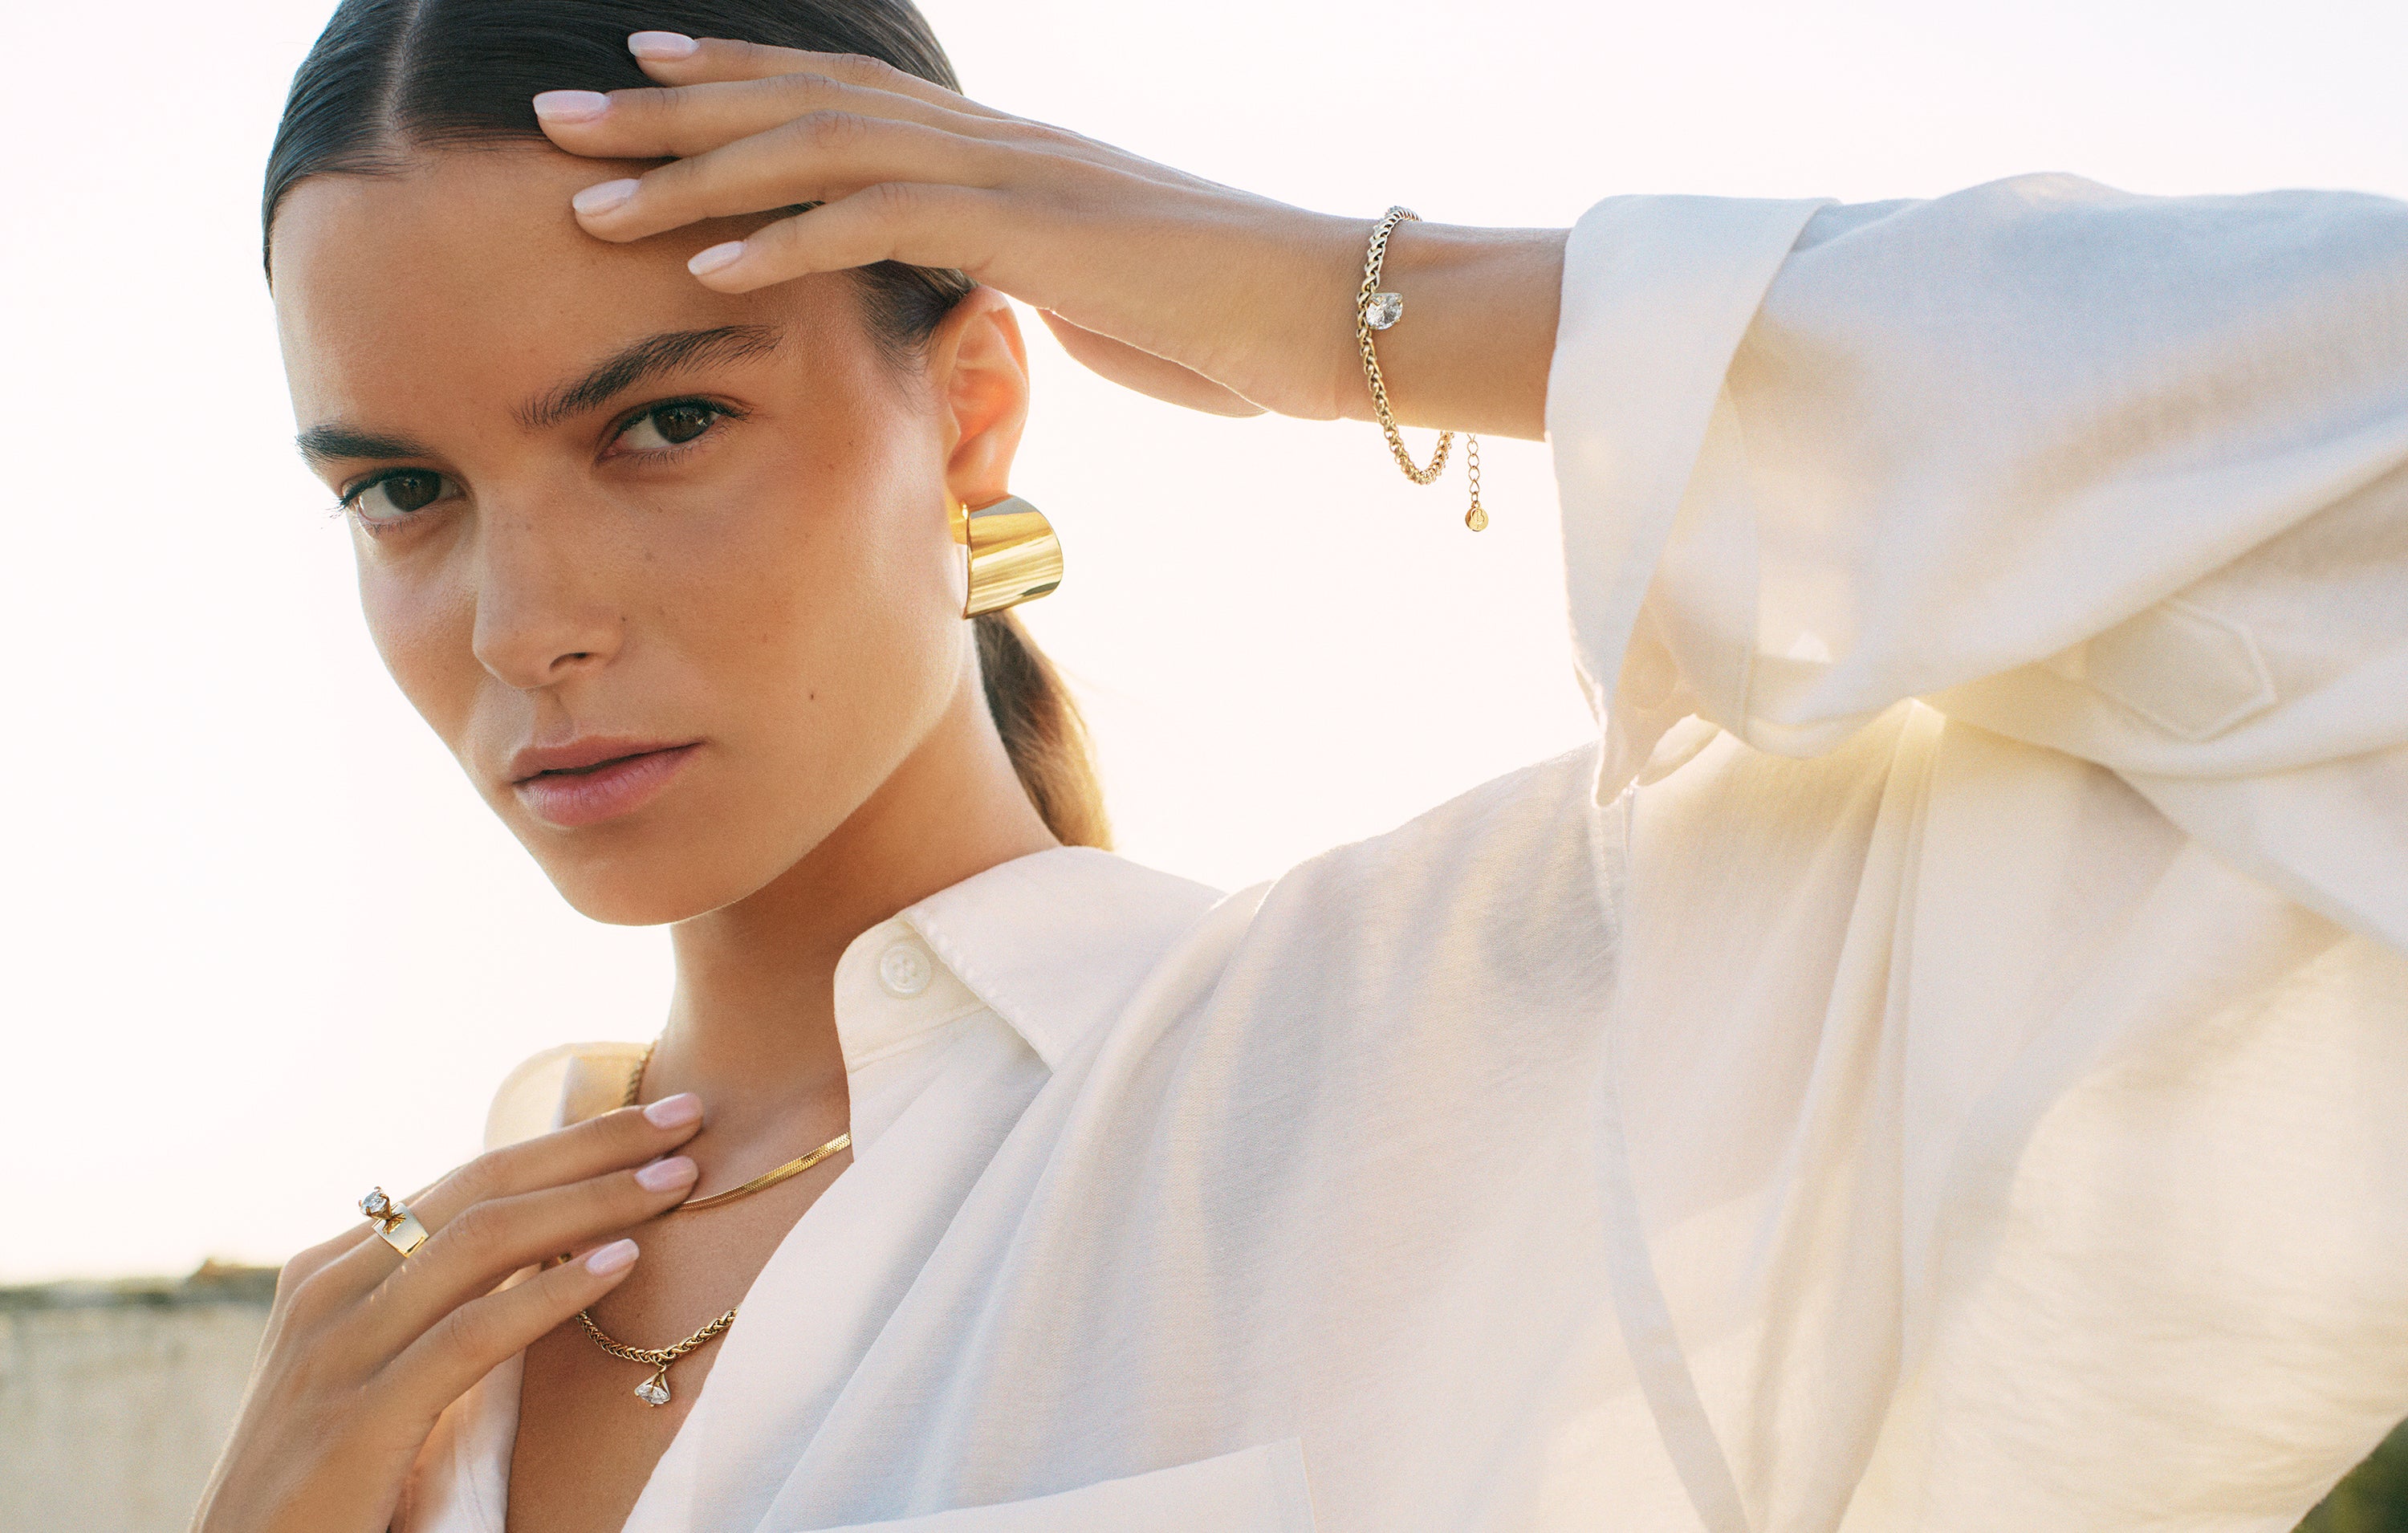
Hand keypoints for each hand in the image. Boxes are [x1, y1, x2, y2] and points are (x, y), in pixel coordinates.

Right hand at [189, 1100, 705, 1532]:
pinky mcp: (356, 1423)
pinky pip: (470, 1336)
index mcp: (332, 1273)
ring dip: (592, 1200)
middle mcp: (326, 1294)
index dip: (567, 1143)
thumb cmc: (326, 1487)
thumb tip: (545, 1257)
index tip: (654, 1116)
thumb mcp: (375, 1377)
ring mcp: (334, 1354)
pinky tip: (621, 1265)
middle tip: (687, 1113)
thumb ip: (439, 1314)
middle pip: (481, 1189)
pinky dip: (550, 1293)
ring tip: (679, 1179)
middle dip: (592, 1144)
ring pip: (481, 1243)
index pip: (467, 1183)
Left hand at [533, 37, 1561, 438]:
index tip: (638, 87)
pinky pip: (878, 226)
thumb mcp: (1101, 294)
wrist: (1336, 314)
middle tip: (556, 114)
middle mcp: (989, 141)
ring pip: (817, 152)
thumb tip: (974, 291)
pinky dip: (781, 244)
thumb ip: (1022, 277)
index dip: (731, 89)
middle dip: (668, 110)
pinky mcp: (1028, 231)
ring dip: (692, 173)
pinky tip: (698, 266)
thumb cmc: (1229, 322)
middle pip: (799, 104)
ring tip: (586, 195)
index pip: (840, 104)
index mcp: (999, 154)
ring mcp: (1007, 175)